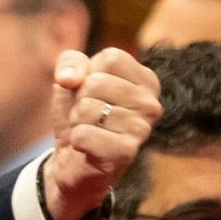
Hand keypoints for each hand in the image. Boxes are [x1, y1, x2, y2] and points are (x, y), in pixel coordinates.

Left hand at [42, 48, 160, 219]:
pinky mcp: (126, 152)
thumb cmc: (80, 114)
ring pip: (87, 108)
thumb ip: (70, 62)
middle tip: (88, 117)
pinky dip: (76, 140)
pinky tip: (88, 148)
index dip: (88, 73)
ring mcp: (142, 129)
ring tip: (90, 131)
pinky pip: (83, 134)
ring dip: (77, 121)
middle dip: (79, 99)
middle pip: (95, 82)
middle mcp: (151, 104)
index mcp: (146, 81)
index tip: (92, 92)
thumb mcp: (72, 79)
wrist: (74, 160)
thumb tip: (69, 78)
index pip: (110, 58)